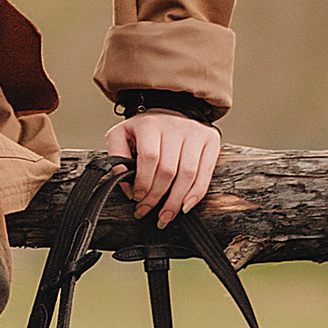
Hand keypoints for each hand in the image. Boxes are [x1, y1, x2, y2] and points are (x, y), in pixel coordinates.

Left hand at [105, 108, 221, 221]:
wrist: (170, 109)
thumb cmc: (143, 130)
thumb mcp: (121, 136)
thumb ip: (117, 158)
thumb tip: (126, 186)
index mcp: (150, 123)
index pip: (149, 158)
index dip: (142, 182)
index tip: (135, 198)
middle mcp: (175, 125)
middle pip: (168, 170)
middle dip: (156, 197)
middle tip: (146, 211)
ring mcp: (195, 131)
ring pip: (188, 174)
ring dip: (175, 201)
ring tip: (164, 217)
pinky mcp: (211, 139)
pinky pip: (206, 172)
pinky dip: (196, 194)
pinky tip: (185, 207)